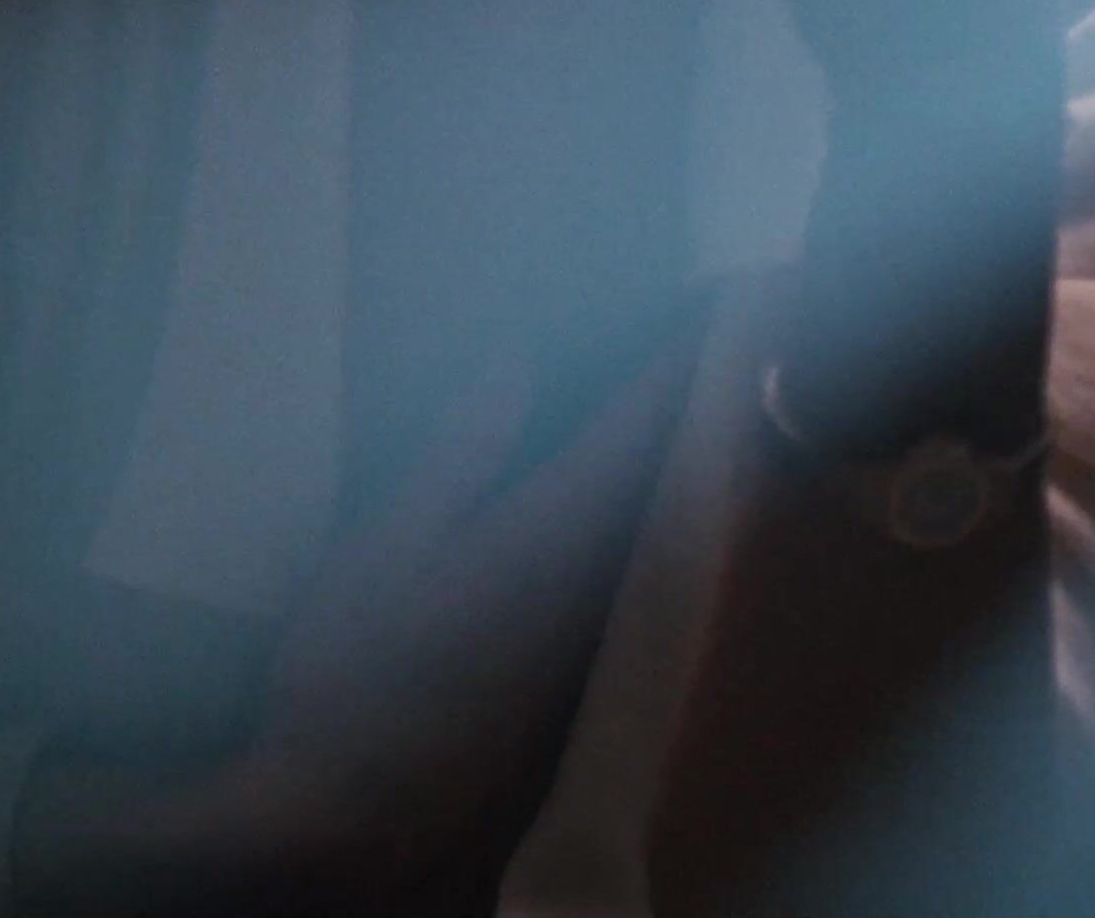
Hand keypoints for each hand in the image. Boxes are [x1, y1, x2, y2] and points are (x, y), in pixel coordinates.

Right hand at [255, 333, 695, 882]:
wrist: (357, 805)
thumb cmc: (350, 670)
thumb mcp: (384, 545)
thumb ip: (460, 452)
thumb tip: (517, 363)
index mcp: (554, 529)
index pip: (647, 421)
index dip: (693, 352)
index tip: (731, 289)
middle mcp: (606, 571)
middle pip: (688, 460)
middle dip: (718, 381)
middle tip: (743, 306)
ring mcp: (608, 616)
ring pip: (681, 506)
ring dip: (705, 433)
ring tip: (719, 362)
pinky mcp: (594, 649)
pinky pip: (657, 545)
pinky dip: (675, 489)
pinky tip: (670, 466)